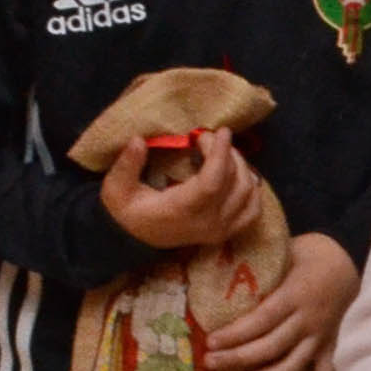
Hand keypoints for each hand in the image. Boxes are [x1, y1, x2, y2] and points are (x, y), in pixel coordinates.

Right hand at [100, 126, 258, 252]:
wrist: (134, 239)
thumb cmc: (128, 211)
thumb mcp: (117, 189)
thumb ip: (126, 166)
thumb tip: (137, 140)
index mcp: (181, 211)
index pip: (212, 182)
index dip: (220, 153)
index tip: (220, 131)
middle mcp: (206, 223)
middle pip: (234, 182)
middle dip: (227, 153)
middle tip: (210, 138)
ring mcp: (220, 230)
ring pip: (247, 192)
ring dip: (241, 165)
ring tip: (222, 151)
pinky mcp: (227, 232)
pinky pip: (253, 209)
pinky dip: (252, 188)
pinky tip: (239, 173)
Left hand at [198, 229, 355, 370]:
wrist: (353, 261)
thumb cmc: (312, 256)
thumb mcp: (288, 252)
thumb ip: (261, 268)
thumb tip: (219, 274)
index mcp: (297, 294)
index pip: (262, 319)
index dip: (237, 332)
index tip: (210, 341)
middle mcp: (310, 319)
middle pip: (272, 344)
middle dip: (239, 357)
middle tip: (210, 363)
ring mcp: (323, 337)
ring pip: (293, 364)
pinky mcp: (332, 349)